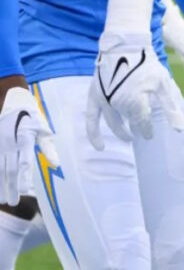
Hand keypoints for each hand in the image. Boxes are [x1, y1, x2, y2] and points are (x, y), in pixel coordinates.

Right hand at [0, 86, 58, 205]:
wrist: (12, 101)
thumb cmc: (32, 117)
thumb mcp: (43, 128)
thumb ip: (48, 147)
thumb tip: (56, 164)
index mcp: (24, 140)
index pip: (23, 163)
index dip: (23, 178)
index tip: (25, 192)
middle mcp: (10, 144)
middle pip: (9, 170)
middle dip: (11, 188)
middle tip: (13, 203)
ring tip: (2, 200)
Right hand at [86, 32, 183, 150]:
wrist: (125, 45)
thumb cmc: (147, 64)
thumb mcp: (163, 84)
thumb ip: (170, 108)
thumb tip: (180, 130)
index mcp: (137, 102)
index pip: (143, 124)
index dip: (147, 130)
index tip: (151, 134)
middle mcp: (119, 103)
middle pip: (129, 123)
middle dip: (136, 130)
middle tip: (141, 134)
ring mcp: (105, 100)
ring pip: (113, 123)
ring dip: (121, 131)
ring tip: (128, 136)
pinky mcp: (95, 96)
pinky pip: (91, 120)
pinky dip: (94, 135)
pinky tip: (100, 147)